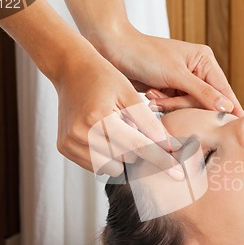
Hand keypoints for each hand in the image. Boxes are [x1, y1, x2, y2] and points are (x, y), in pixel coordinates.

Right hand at [53, 47, 184, 178]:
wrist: (71, 70)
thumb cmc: (105, 79)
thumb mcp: (131, 95)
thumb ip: (151, 124)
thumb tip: (172, 149)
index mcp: (99, 118)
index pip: (138, 147)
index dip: (161, 160)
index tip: (179, 174)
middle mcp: (81, 134)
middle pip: (126, 160)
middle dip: (137, 149)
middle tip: (132, 128)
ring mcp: (70, 143)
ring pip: (112, 168)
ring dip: (121, 155)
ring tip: (117, 130)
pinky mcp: (64, 148)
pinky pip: (96, 166)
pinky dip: (107, 156)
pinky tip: (105, 136)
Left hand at [100, 30, 243, 116]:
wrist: (115, 50)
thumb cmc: (145, 54)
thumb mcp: (176, 74)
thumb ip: (202, 93)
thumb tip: (226, 107)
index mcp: (205, 61)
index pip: (223, 90)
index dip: (231, 108)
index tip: (243, 123)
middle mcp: (197, 71)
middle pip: (204, 102)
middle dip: (183, 104)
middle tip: (165, 97)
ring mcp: (183, 82)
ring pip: (188, 107)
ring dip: (170, 104)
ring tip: (154, 95)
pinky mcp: (170, 90)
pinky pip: (174, 106)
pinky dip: (162, 104)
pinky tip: (151, 95)